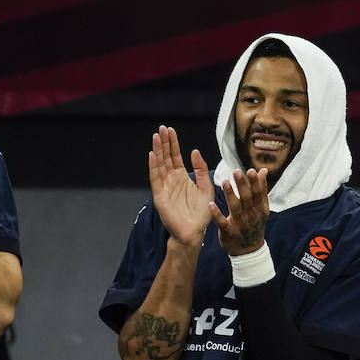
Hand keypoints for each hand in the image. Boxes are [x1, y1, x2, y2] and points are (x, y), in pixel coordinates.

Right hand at [148, 126, 213, 245]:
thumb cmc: (201, 212)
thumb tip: (194, 151)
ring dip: (157, 150)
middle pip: (165, 157)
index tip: (170, 130)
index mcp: (182, 177)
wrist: (194, 231)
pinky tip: (153, 155)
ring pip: (159, 165)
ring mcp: (164, 187)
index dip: (172, 143)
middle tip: (161, 128)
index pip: (175, 156)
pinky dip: (153, 166)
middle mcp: (171, 180)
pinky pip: (155, 179)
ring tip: (156, 137)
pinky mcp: (160, 196)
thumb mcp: (206, 187)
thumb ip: (201, 170)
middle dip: (163, 143)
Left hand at [211, 168, 268, 255]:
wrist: (248, 250)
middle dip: (242, 185)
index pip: (258, 194)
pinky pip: (222, 223)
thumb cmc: (253, 225)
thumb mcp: (260, 209)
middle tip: (236, 172)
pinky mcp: (229, 232)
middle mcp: (251, 216)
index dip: (254, 182)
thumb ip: (261, 190)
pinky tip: (211, 205)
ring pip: (236, 208)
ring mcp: (240, 225)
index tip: (250, 170)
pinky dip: (217, 214)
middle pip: (247, 199)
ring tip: (225, 182)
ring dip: (230, 195)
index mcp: (260, 209)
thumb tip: (263, 171)